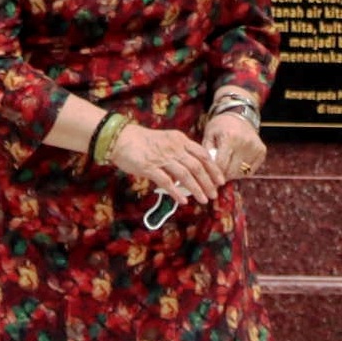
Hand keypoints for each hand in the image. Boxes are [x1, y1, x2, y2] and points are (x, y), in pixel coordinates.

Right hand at [107, 118, 225, 205]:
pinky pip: (166, 182)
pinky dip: (176, 193)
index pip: (202, 154)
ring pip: (185, 175)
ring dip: (197, 189)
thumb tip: (192, 170)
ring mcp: (162, 157)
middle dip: (208, 182)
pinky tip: (183, 201)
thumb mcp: (166, 140)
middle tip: (214, 194)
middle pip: (197, 166)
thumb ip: (179, 152)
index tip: (220, 180)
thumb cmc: (143, 141)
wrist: (121, 138)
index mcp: (180, 140)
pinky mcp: (150, 167)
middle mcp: (174, 147)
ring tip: (204, 199)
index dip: (213, 168)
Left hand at [204, 110, 266, 181]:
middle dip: (223, 174)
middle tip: (218, 171)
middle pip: (232, 171)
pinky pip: (250, 171)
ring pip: (241, 173)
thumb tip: (208, 171)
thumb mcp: (209, 135)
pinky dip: (242, 171)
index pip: (221, 164)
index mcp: (230, 137)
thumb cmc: (221, 126)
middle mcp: (245, 142)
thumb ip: (207, 153)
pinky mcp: (262, 151)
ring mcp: (255, 147)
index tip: (210, 174)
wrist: (239, 116)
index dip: (214, 172)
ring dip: (232, 174)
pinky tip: (236, 163)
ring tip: (227, 165)